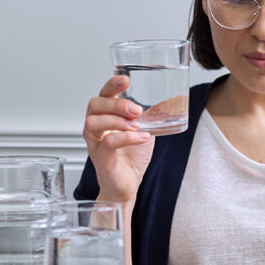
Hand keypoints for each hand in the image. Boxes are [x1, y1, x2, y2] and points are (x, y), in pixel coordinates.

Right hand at [83, 75, 154, 202]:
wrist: (127, 184)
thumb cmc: (131, 157)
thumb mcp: (143, 129)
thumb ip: (149, 116)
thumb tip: (170, 100)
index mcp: (104, 116)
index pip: (102, 94)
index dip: (111, 85)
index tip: (125, 80)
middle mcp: (95, 127)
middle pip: (95, 105)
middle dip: (116, 104)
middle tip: (136, 109)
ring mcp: (95, 143)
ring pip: (94, 123)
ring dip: (117, 120)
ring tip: (137, 125)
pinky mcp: (101, 158)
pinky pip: (108, 143)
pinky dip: (127, 138)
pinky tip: (141, 138)